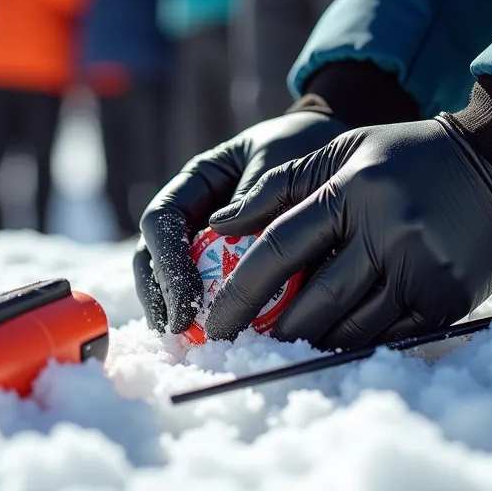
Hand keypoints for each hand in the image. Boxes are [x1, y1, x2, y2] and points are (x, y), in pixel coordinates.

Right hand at [133, 111, 349, 333]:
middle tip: (178, 328)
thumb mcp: (278, 165)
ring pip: (171, 281)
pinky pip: (212, 295)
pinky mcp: (232, 269)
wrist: (337, 153)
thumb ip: (253, 199)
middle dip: (160, 294)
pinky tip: (218, 340)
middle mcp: (193, 215)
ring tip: (187, 341)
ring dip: (174, 312)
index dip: (167, 259)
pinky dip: (211, 318)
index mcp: (196, 183)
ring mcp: (208, 244)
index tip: (185, 296)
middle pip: (154, 257)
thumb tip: (223, 238)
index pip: (161, 220)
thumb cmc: (304, 149)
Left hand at [203, 115, 491, 349]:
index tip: (214, 321)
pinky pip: (391, 337)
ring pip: (352, 327)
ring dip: (313, 342)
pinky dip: (358, 344)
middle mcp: (389, 232)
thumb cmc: (407, 156)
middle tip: (245, 345)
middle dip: (273, 330)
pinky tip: (334, 345)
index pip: (281, 248)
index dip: (241, 291)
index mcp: (354, 190)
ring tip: (285, 347)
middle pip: (315, 300)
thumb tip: (221, 225)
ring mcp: (423, 270)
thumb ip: (280, 186)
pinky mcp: (449, 300)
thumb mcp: (341, 151)